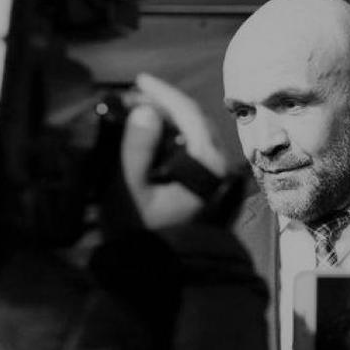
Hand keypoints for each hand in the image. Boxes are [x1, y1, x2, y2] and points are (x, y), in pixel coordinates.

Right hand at [121, 73, 231, 228]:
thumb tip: (145, 110)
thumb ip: (137, 149)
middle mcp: (219, 167)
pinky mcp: (206, 181)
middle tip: (133, 96)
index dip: (165, 93)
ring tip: (137, 110)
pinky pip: (193, 147)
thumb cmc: (142, 231)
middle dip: (164, 103)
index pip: (191, 116)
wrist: (159, 269)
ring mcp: (215, 174)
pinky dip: (172, 134)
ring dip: (168, 117)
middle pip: (195, 121)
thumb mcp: (130, 190)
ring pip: (195, 132)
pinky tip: (152, 132)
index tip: (139, 80)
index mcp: (208, 167)